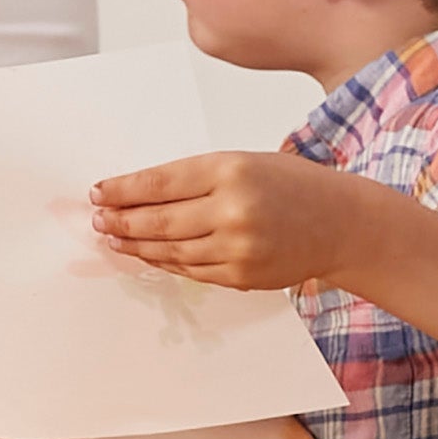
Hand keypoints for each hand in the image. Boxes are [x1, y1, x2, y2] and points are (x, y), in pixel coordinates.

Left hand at [88, 148, 347, 293]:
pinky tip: (146, 255)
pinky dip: (163, 263)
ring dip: (135, 246)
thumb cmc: (288, 184)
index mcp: (230, 170)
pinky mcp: (241, 276)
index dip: (122, 190)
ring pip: (169, 250)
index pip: (159, 183)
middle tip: (98, 220)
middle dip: (120, 221)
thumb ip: (193, 177)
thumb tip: (136, 193)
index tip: (98, 192)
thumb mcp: (242, 162)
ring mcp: (237, 248)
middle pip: (158, 220)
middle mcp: (232, 209)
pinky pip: (190, 271)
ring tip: (113, 238)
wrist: (339, 222)